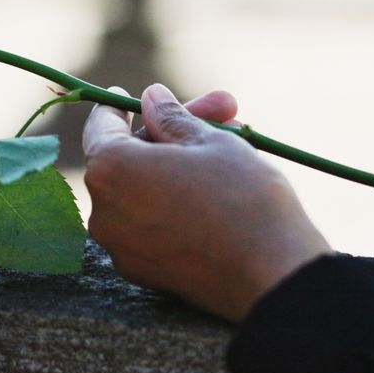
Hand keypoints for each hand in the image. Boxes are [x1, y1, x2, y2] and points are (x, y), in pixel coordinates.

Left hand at [82, 83, 330, 322]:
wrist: (271, 276)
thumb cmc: (243, 197)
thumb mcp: (212, 142)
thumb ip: (172, 117)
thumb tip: (150, 97)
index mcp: (110, 169)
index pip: (103, 125)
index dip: (120, 105)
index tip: (134, 96)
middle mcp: (102, 211)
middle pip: (130, 158)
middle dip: (173, 134)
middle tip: (223, 112)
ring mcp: (119, 247)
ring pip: (143, 191)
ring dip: (177, 167)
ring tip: (232, 145)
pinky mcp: (141, 273)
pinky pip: (150, 223)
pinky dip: (172, 203)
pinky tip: (215, 190)